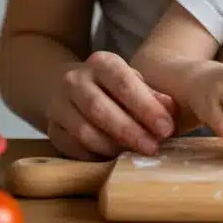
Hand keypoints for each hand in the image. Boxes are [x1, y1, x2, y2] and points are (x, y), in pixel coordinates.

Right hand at [45, 51, 178, 160]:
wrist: (76, 89)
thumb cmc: (117, 89)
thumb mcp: (137, 84)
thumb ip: (154, 96)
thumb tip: (170, 110)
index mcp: (101, 63)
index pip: (123, 82)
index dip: (146, 107)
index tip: (166, 128)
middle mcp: (74, 79)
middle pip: (99, 108)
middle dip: (130, 131)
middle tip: (152, 148)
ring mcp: (58, 104)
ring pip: (84, 131)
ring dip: (112, 147)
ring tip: (135, 154)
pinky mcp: (52, 129)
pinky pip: (72, 148)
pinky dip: (95, 157)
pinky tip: (114, 159)